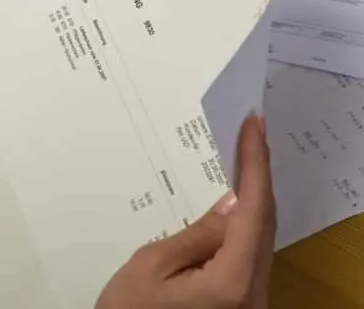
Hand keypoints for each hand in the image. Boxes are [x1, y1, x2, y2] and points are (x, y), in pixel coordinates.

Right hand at [96, 114, 275, 308]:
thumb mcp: (151, 266)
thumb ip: (196, 234)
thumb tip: (231, 203)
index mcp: (230, 281)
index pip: (253, 210)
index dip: (256, 164)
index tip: (254, 126)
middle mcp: (252, 294)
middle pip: (266, 224)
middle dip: (260, 175)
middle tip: (251, 132)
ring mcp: (250, 303)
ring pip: (262, 239)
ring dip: (255, 198)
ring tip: (245, 158)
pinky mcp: (241, 305)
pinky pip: (251, 254)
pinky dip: (247, 223)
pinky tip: (237, 203)